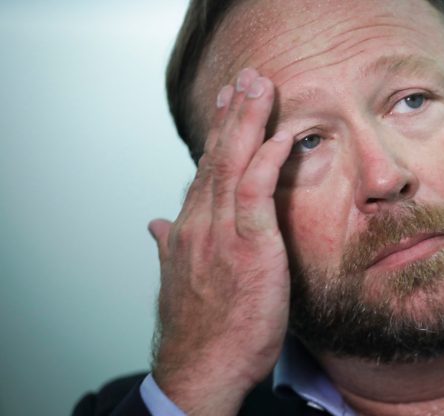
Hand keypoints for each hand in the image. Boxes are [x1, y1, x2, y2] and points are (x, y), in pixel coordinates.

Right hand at [147, 68, 292, 414]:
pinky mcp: (248, 247)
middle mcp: (201, 224)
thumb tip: (154, 225)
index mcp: (190, 230)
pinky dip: (266, 162)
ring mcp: (222, 233)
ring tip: (260, 88)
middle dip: (233, 114)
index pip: (206, 171)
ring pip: (233, 165)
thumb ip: (169, 247)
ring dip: (248, 122)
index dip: (219, 135)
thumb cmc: (201, 330)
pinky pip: (257, 194)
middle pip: (217, 157)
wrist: (201, 369)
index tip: (228, 106)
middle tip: (247, 79)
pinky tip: (278, 137)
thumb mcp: (181, 281)